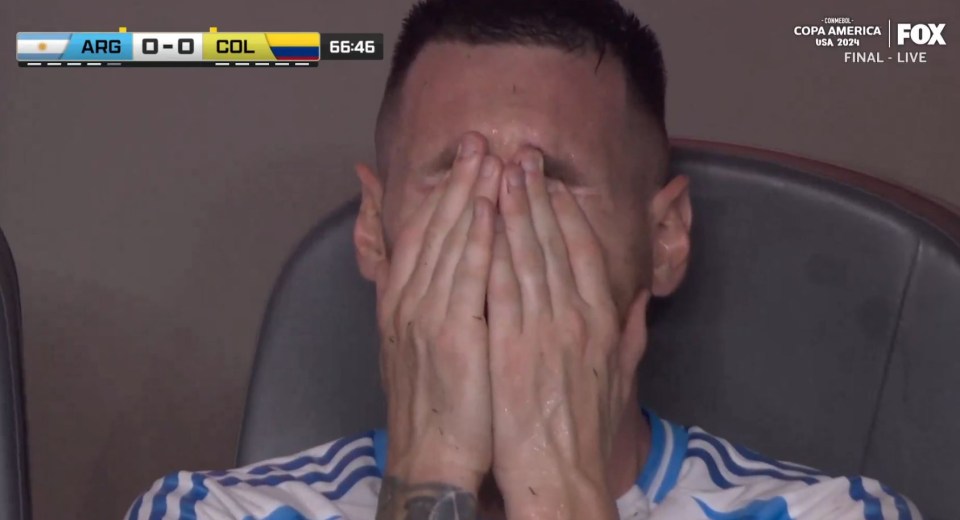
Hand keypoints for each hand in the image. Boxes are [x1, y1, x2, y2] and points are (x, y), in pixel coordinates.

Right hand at [375, 132, 502, 517]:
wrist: (431, 456)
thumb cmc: (437, 407)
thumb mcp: (420, 350)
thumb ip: (433, 306)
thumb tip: (441, 275)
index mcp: (403, 303)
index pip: (422, 235)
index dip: (444, 195)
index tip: (465, 162)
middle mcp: (408, 301)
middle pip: (435, 228)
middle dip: (458, 181)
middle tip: (477, 140)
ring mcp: (426, 314)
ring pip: (450, 241)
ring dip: (470, 195)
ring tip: (489, 156)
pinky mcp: (450, 332)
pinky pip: (467, 273)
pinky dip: (477, 235)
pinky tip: (491, 206)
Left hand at [486, 149, 650, 518]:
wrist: (559, 476)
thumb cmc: (584, 432)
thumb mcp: (619, 379)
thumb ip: (630, 333)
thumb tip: (638, 298)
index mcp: (602, 322)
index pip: (583, 252)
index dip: (566, 213)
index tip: (552, 184)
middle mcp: (576, 317)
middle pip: (553, 242)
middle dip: (535, 194)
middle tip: (521, 155)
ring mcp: (542, 330)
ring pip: (525, 255)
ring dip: (511, 208)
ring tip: (498, 170)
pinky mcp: (510, 346)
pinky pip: (500, 286)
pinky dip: (492, 248)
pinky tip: (480, 219)